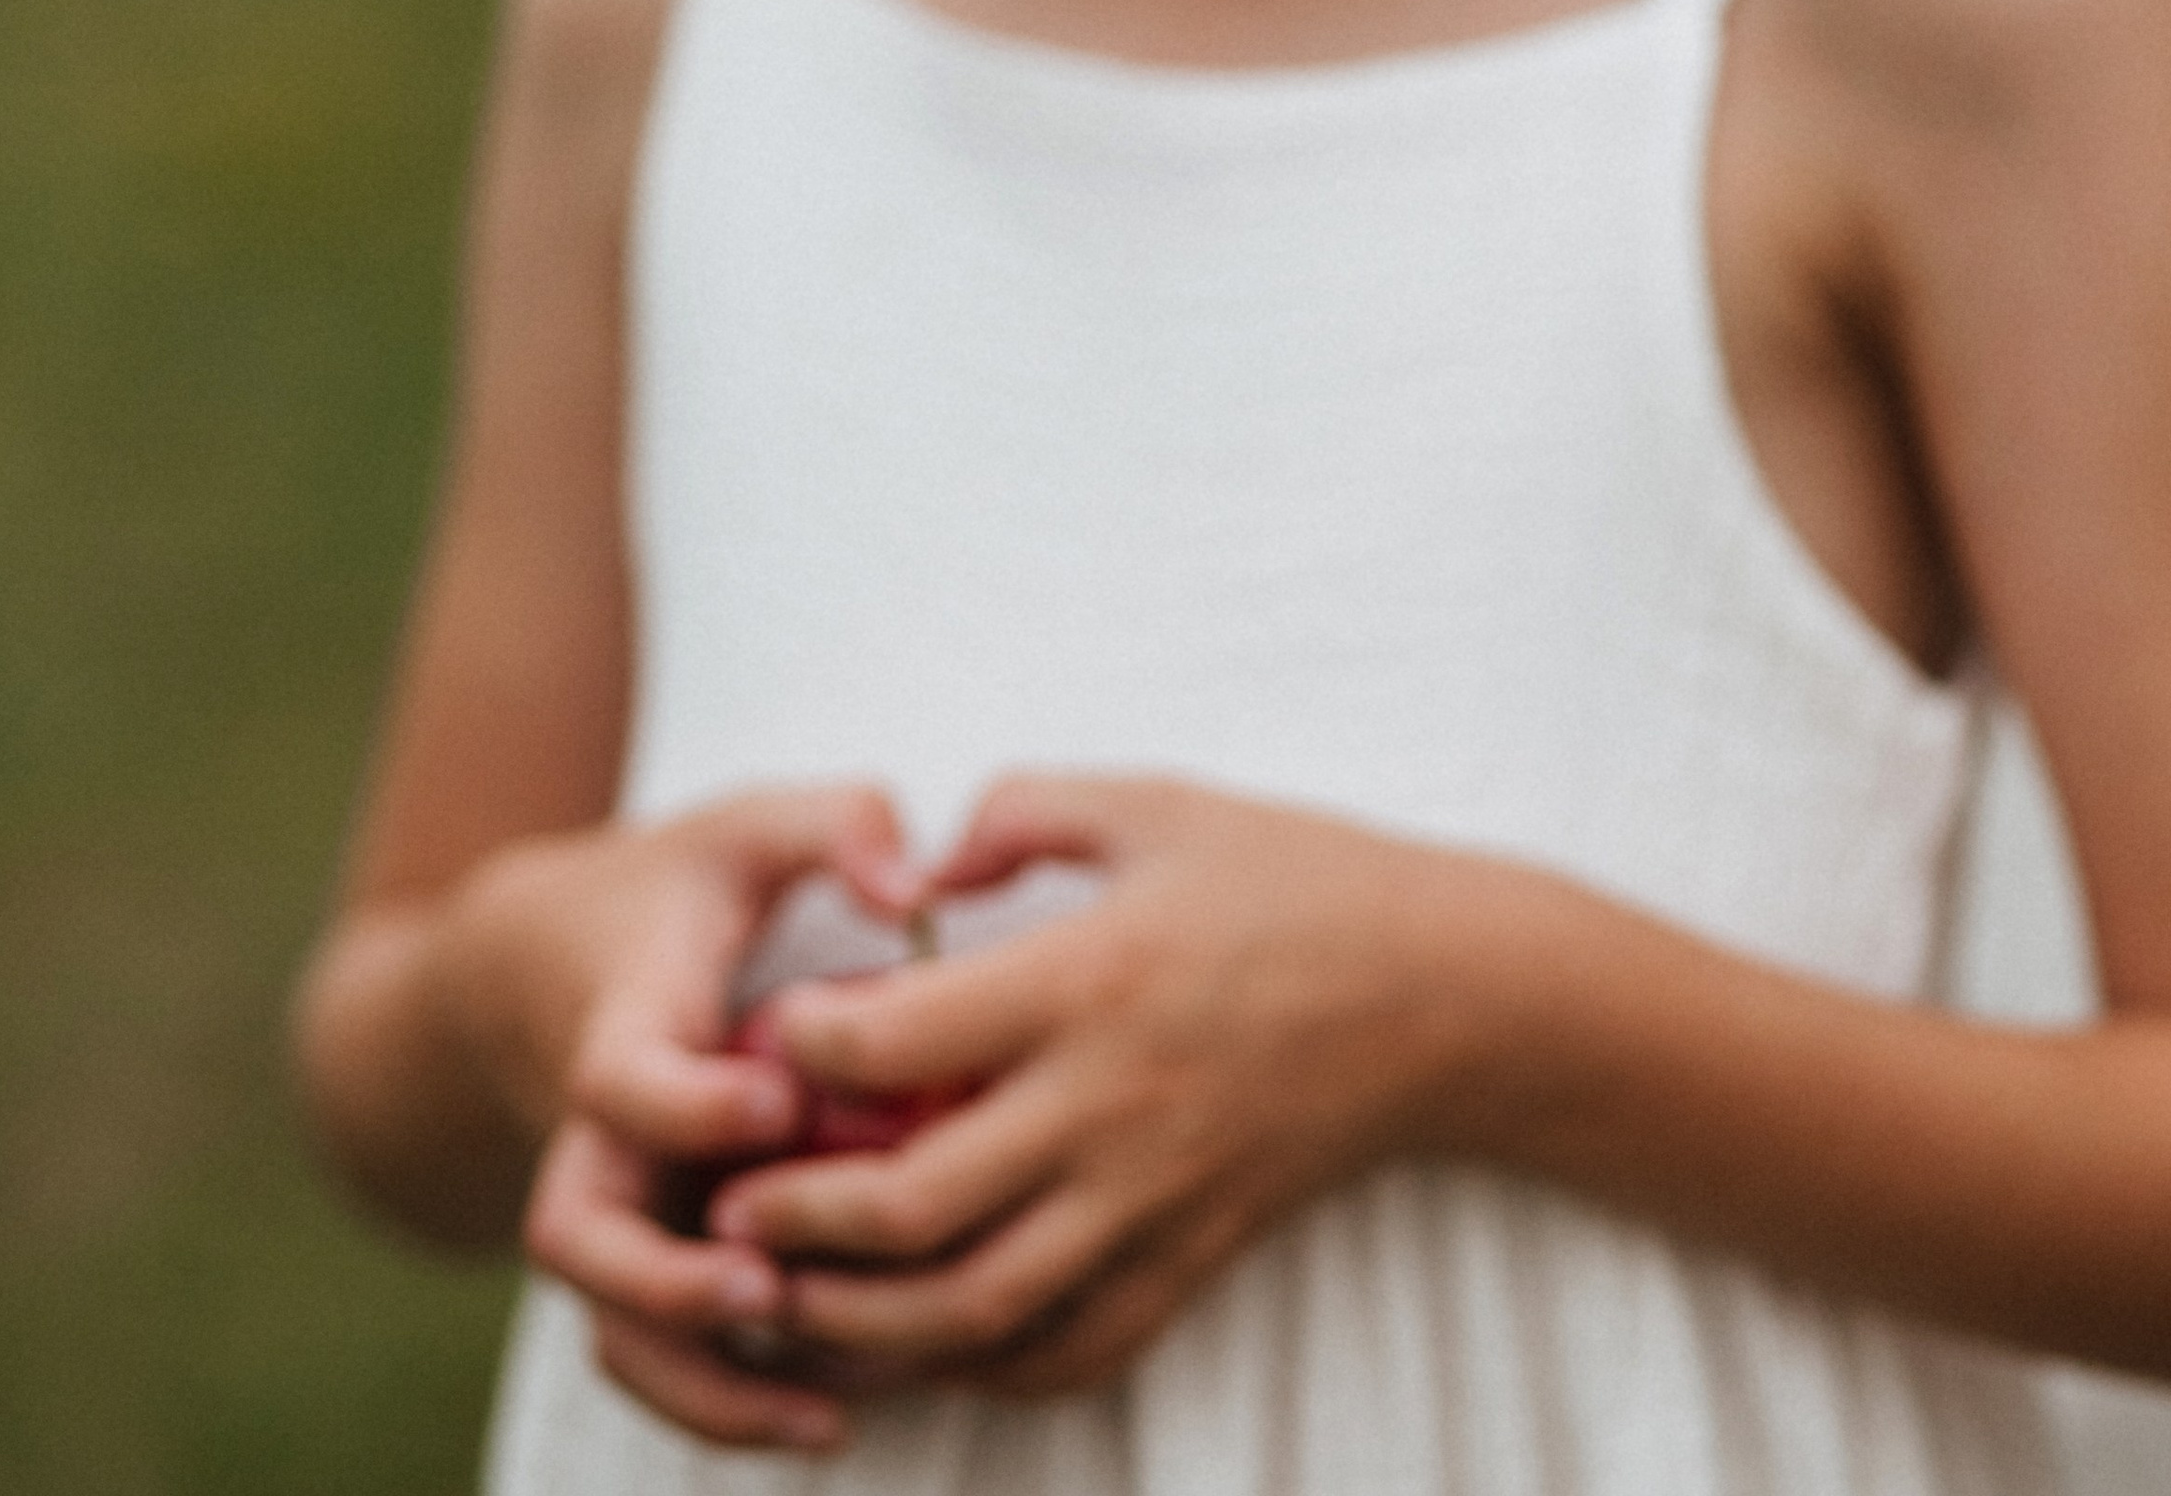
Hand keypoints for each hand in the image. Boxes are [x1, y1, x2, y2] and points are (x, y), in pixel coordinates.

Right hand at [449, 781, 917, 1454]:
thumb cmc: (682, 886)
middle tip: (767, 1287)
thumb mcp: (751, 826)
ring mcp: (618, 1210)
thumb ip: (837, 825)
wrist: (553, 955)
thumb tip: (914, 886)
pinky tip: (833, 1420)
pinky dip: (726, 1404)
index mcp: (619, 1024)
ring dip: (706, 1385)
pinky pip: (659, 1359)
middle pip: (579, 1238)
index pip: (618, 1081)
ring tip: (825, 1416)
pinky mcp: (648, 1259)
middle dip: (665, 1283)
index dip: (690, 1102)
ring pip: (615, 1333)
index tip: (781, 1099)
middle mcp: (596, 1138)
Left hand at [695, 776, 1472, 1401]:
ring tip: (783, 1299)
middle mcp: (1109, 1106)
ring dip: (860, 1320)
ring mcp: (1153, 1201)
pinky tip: (924, 1348)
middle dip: (794, 1217)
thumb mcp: (1153, 801)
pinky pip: (1071, 1351)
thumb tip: (916, 862)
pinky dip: (984, 1369)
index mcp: (1088, 979)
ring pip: (975, 1309)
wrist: (1448, 993)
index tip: (761, 1040)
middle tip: (722, 1205)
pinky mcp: (1194, 1260)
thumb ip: (1020, 810)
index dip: (803, 1048)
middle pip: (912, 1204)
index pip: (897, 1041)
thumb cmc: (1295, 877)